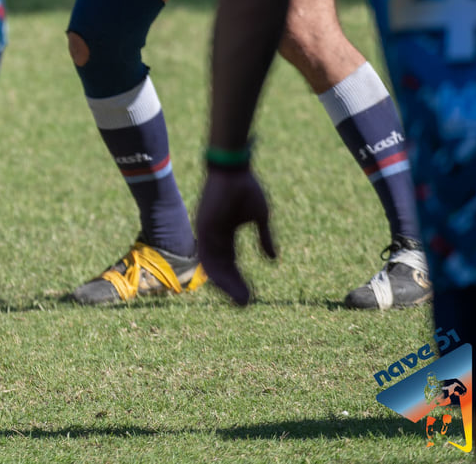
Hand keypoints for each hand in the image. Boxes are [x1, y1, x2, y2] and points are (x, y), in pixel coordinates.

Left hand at [195, 165, 277, 306]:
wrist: (234, 170)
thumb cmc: (246, 189)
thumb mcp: (260, 218)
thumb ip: (263, 239)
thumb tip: (272, 260)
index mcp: (226, 234)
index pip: (230, 263)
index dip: (239, 280)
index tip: (250, 296)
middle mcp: (214, 237)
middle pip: (221, 269)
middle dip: (233, 287)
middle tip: (245, 305)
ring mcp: (206, 233)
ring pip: (212, 266)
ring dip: (225, 285)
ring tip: (240, 300)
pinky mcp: (203, 229)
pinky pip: (206, 255)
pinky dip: (215, 271)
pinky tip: (226, 284)